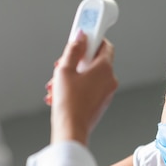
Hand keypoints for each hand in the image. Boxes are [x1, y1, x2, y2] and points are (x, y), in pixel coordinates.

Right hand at [46, 31, 117, 145]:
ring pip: (89, 76)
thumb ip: (73, 50)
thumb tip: (80, 37)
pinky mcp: (100, 103)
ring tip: (56, 83)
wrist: (71, 129)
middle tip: (63, 64)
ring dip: (73, 75)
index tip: (82, 38)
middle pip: (94, 61)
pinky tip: (61, 92)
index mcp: (105, 68)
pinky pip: (89, 88)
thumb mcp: (65, 70)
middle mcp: (110, 80)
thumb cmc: (69, 102)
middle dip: (76, 61)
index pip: (104, 44)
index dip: (92, 40)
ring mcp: (106, 93)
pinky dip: (76, 87)